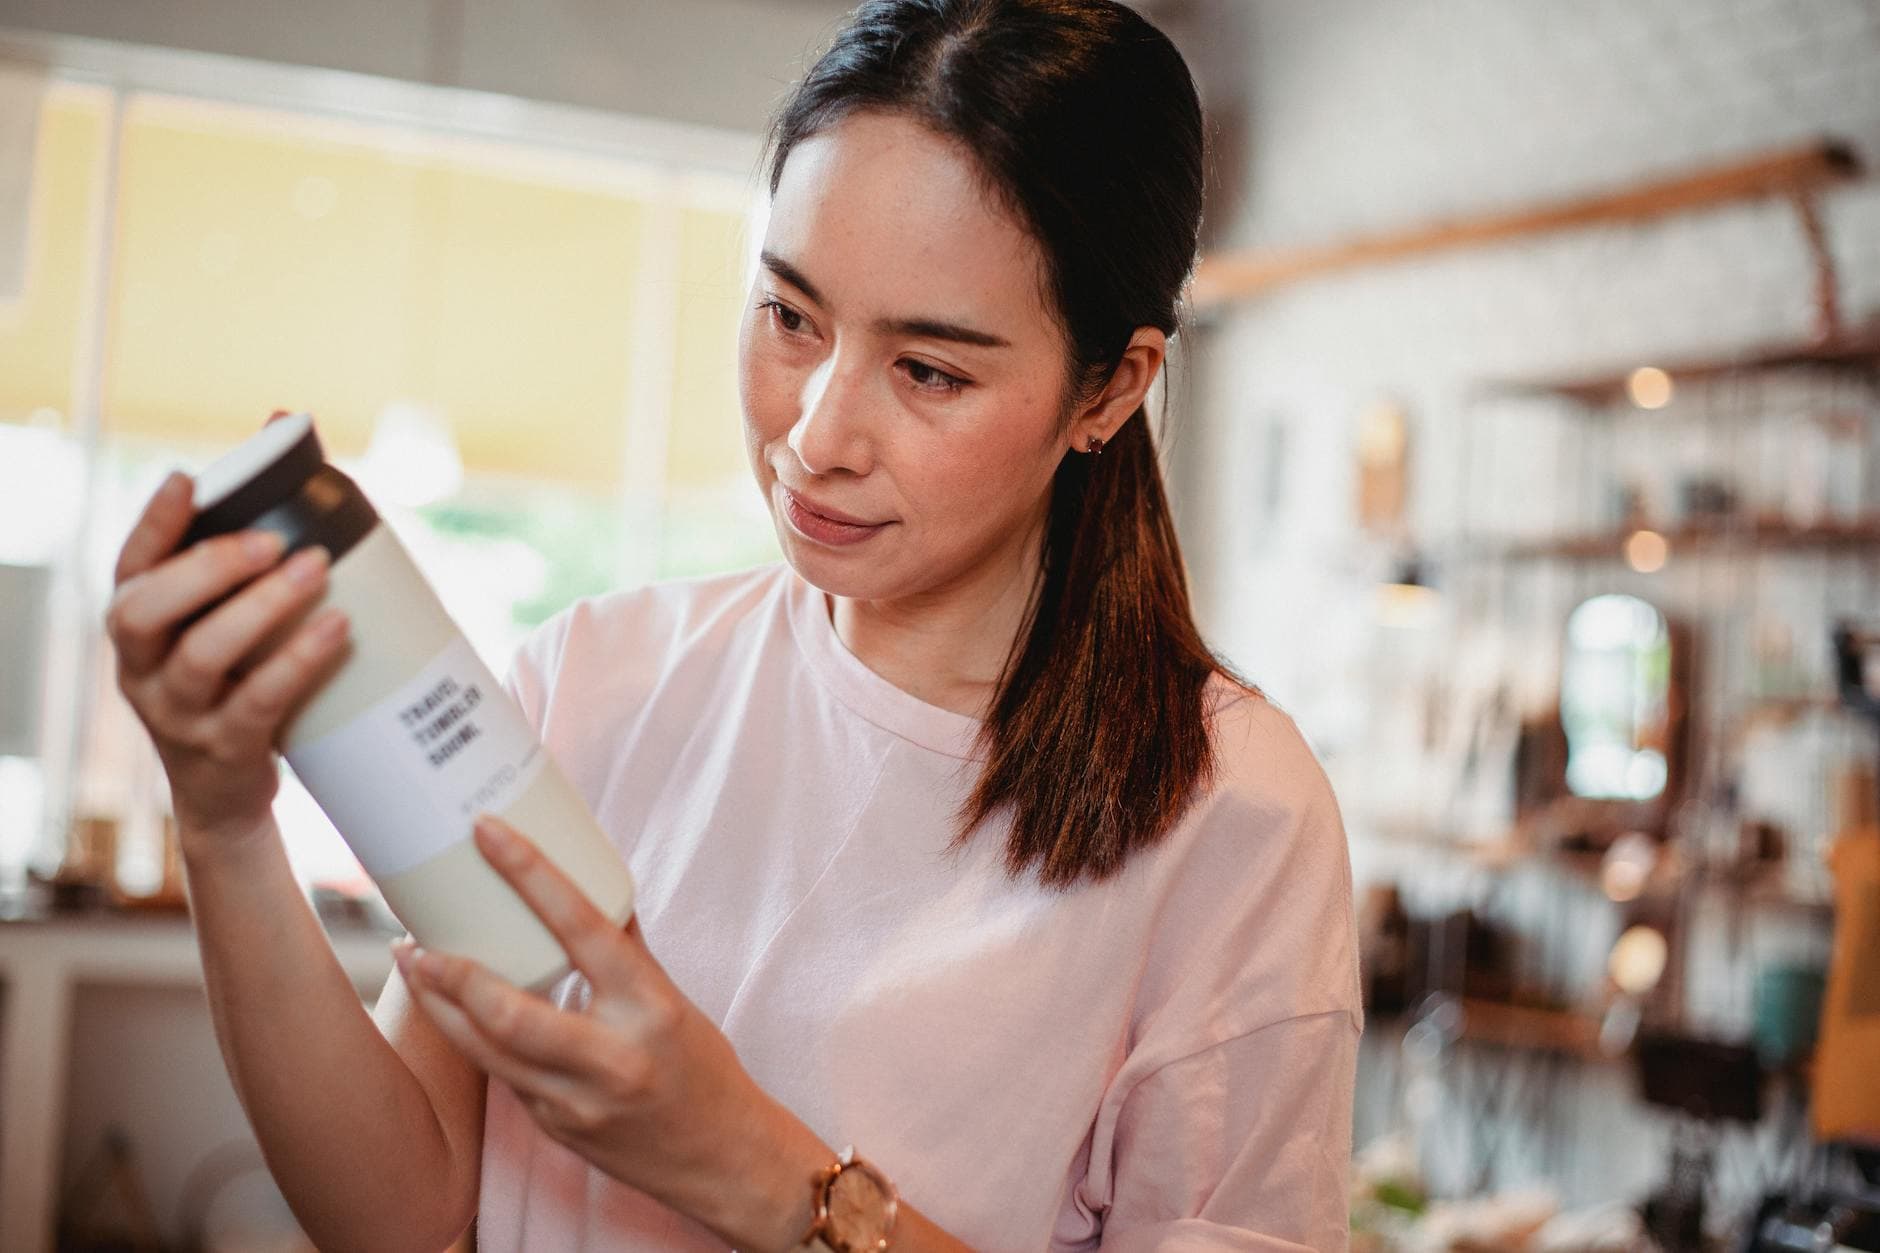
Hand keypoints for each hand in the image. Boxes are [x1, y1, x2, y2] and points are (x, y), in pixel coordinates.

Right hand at [107, 417, 349, 848]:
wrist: (228, 798)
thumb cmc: (236, 685)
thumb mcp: (228, 626)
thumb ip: (249, 548)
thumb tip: (285, 428)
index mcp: (140, 630)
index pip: (130, 568)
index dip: (154, 524)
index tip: (190, 481)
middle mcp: (143, 669)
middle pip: (146, 610)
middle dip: (207, 567)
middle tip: (273, 539)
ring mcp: (178, 714)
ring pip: (200, 655)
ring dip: (258, 609)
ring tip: (315, 569)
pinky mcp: (224, 749)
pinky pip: (257, 702)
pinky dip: (297, 662)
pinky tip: (337, 628)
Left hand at [392, 815, 820, 1246]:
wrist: (722, 1160)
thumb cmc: (701, 1068)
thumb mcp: (671, 999)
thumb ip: (625, 948)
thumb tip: (590, 882)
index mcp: (649, 1004)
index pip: (582, 926)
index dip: (530, 874)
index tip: (488, 833)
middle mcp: (612, 1056)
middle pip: (509, 1012)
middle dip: (451, 974)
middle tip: (414, 940)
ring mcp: (577, 1101)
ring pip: (485, 1051)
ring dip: (440, 1007)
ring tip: (414, 965)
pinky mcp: (555, 1129)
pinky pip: (503, 1077)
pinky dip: (475, 1039)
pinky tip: (456, 1012)